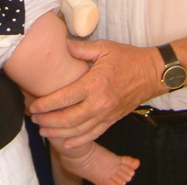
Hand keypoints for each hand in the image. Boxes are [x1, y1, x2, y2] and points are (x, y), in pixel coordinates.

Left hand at [28, 38, 160, 148]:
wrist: (152, 73)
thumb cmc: (128, 58)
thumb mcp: (104, 48)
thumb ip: (81, 48)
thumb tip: (62, 44)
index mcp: (94, 84)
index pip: (64, 98)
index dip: (46, 104)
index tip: (33, 106)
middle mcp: (99, 103)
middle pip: (68, 119)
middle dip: (48, 121)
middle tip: (34, 119)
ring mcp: (106, 114)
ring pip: (78, 131)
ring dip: (58, 133)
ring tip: (43, 131)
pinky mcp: (112, 120)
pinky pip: (93, 134)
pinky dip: (78, 140)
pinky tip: (66, 142)